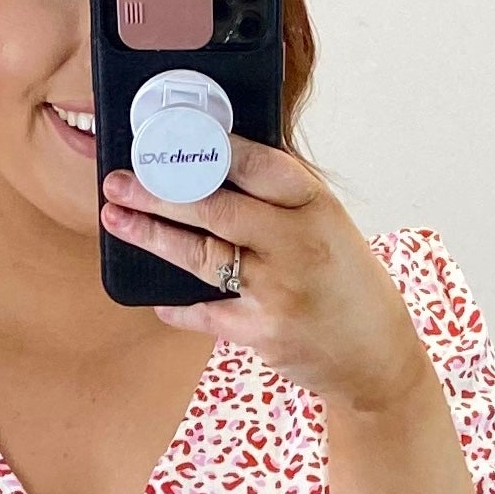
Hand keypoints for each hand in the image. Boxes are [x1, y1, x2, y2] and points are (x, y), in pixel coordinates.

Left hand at [101, 139, 431, 414]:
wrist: (377, 359)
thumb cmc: (347, 287)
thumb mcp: (329, 229)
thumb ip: (283, 202)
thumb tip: (217, 167)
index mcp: (316, 207)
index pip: (259, 164)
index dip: (212, 148)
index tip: (171, 134)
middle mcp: (298, 243)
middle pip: (216, 208)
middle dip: (159, 191)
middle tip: (119, 180)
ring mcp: (279, 290)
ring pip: (201, 256)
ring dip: (152, 236)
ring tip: (117, 219)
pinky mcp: (263, 333)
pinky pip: (205, 313)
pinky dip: (177, 305)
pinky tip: (157, 296)